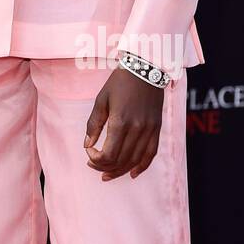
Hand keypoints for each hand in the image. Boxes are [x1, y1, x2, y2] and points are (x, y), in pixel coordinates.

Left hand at [84, 64, 164, 180]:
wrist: (145, 69)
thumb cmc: (119, 83)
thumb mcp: (101, 100)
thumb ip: (93, 124)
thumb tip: (87, 145)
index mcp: (120, 122)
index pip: (108, 154)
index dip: (96, 158)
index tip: (89, 152)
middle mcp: (137, 129)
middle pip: (121, 160)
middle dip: (104, 166)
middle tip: (93, 165)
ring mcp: (149, 130)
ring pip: (135, 160)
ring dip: (120, 170)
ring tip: (107, 173)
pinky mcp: (157, 129)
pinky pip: (151, 154)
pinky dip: (141, 166)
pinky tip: (132, 173)